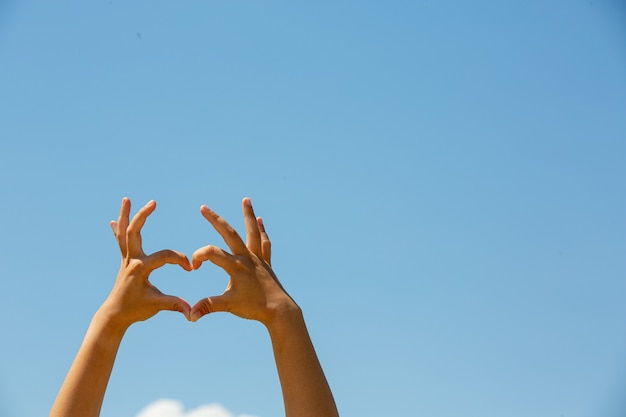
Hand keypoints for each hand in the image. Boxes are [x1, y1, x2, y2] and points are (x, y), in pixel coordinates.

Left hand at [99, 198, 191, 329]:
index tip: (190, 268)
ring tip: (125, 199)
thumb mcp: (157, 306)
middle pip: (134, 233)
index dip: (180, 260)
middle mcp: (131, 261)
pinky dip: (118, 230)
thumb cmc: (136, 310)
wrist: (115, 315)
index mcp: (140, 269)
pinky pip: (120, 241)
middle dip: (142, 216)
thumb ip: (174, 305)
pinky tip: (114, 220)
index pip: (164, 256)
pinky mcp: (125, 262)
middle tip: (152, 202)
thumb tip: (191, 311)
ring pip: (124, 233)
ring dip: (125, 215)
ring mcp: (126, 260)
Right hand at [190, 197, 298, 325]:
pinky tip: (260, 220)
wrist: (279, 310)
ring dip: (248, 215)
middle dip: (215, 220)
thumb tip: (190, 315)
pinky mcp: (266, 262)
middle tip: (203, 207)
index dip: (198, 257)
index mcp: (235, 266)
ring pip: (252, 232)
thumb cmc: (253, 307)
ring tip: (246, 200)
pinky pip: (264, 243)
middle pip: (229, 233)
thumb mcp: (228, 306)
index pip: (211, 253)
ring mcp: (258, 258)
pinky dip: (262, 231)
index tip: (193, 268)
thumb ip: (208, 306)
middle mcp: (246, 258)